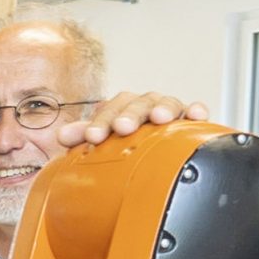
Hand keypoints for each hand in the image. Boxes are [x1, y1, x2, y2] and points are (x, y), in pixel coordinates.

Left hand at [57, 90, 208, 148]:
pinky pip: (195, 111)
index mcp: (123, 109)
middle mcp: (146, 106)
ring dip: (163, 108)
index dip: (101, 122)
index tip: (92, 138)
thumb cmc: (126, 145)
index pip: (111, 108)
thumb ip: (84, 136)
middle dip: (129, 114)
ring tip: (160, 118)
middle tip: (122, 128)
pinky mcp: (191, 120)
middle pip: (138, 103)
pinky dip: (196, 110)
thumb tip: (62, 135)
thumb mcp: (103, 140)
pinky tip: (197, 114)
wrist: (155, 155)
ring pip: (167, 102)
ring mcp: (169, 111)